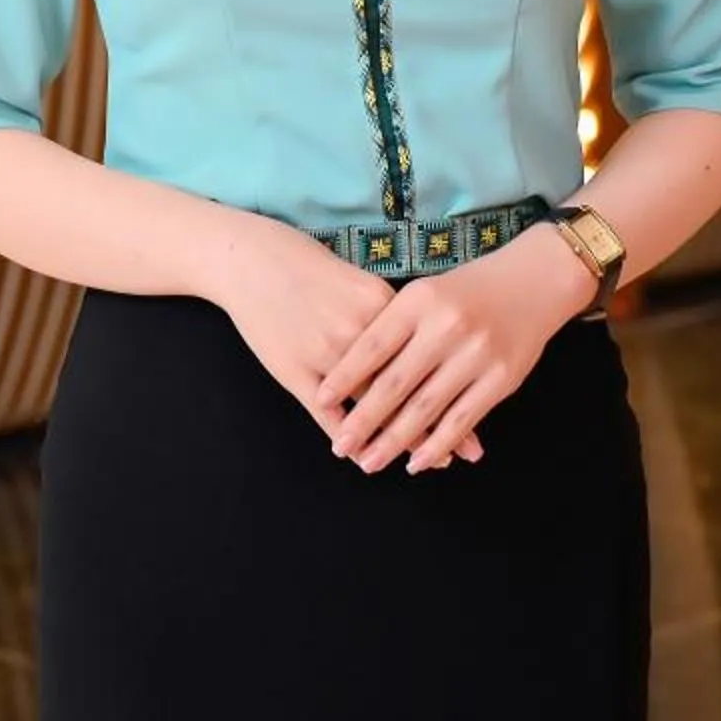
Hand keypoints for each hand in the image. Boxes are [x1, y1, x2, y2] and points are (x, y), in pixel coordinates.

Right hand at [201, 218, 479, 463]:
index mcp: (378, 305)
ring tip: (421, 462)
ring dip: (396, 438)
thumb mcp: (355, 280)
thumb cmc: (303, 264)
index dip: (449, 395)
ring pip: (370, 408)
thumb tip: (425, 341)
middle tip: (457, 456)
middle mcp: (357, 332)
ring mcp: (325, 355)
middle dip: (433, 427)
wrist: (248, 259)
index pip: (423, 360)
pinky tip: (361, 453)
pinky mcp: (295, 371)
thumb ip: (387, 313)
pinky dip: (347, 436)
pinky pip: (328, 414)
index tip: (472, 422)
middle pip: (404, 389)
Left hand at [317, 225, 590, 474]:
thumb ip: (391, 326)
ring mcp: (475, 355)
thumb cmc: (465, 291)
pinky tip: (417, 461)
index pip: (373, 345)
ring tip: (370, 461)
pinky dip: (437, 444)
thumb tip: (350, 373)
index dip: (345, 376)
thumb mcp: (423, 294)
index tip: (321, 400)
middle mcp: (445, 327)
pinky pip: (462, 420)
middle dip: (364, 419)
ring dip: (396, 441)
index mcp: (418, 302)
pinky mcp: (500, 379)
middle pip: (395, 383)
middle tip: (341, 445)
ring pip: (426, 407)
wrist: (532, 281)